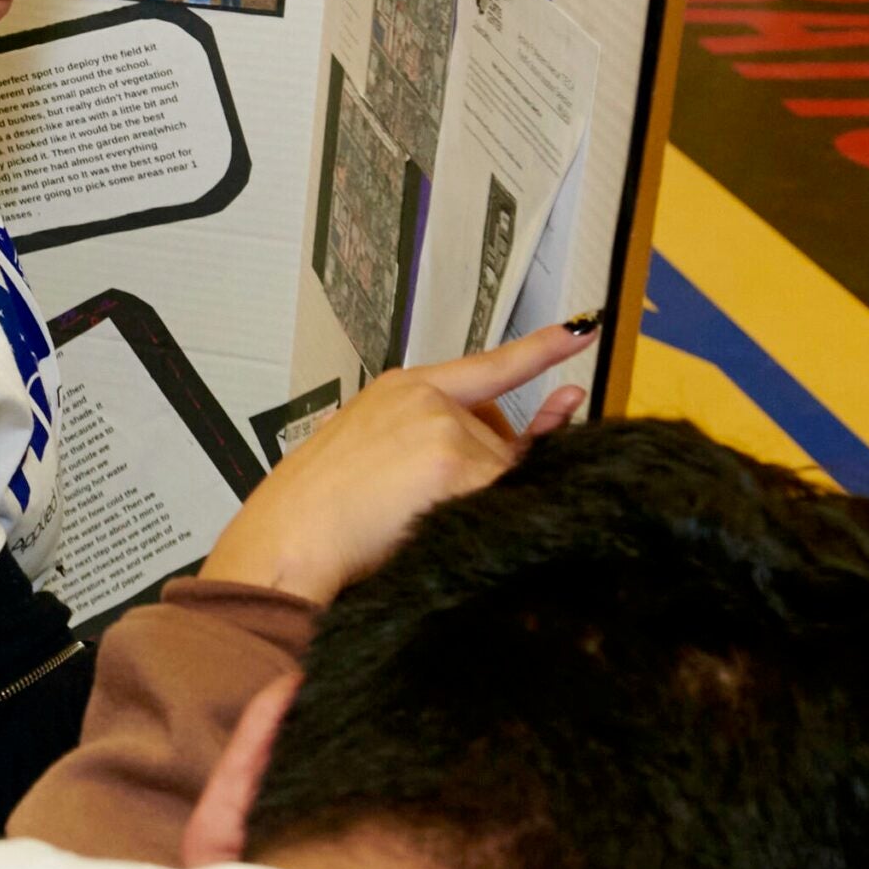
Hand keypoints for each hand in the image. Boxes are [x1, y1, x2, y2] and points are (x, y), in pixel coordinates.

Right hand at [197, 319, 597, 605]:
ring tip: (405, 516)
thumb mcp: (368, 453)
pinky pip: (499, 496)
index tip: (579, 331)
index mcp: (401, 389)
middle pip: (499, 439)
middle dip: (484, 474)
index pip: (487, 368)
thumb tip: (503, 453)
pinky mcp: (456, 462)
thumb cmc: (317, 513)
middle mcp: (427, 398)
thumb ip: (427, 442)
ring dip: (473, 502)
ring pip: (500, 473)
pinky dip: (477, 516)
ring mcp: (444, 426)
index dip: (539, 350)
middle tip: (428, 501)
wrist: (289, 537)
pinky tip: (424, 522)